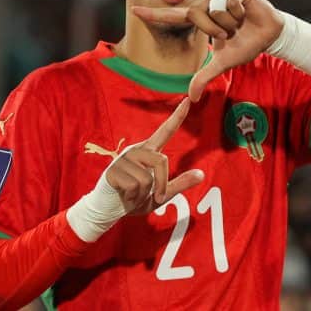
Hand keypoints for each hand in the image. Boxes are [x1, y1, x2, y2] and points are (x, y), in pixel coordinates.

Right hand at [106, 98, 203, 214]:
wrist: (109, 210)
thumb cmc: (135, 199)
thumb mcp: (161, 194)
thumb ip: (179, 184)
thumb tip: (202, 174)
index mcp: (148, 152)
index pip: (165, 131)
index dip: (177, 117)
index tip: (188, 100)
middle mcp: (136, 151)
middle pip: (161, 161)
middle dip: (161, 185)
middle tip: (153, 197)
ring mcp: (123, 160)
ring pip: (147, 178)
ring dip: (144, 193)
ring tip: (132, 194)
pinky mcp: (112, 170)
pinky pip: (134, 185)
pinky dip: (132, 196)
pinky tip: (124, 195)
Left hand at [132, 0, 283, 101]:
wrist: (269, 36)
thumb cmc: (244, 46)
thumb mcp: (222, 63)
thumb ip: (204, 76)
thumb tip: (191, 98)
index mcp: (201, 19)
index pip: (173, 16)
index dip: (154, 15)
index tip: (134, 11)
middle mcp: (207, 3)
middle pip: (196, 13)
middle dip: (213, 29)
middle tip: (227, 35)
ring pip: (215, 8)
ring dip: (229, 23)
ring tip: (239, 24)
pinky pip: (231, 1)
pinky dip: (240, 12)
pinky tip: (247, 13)